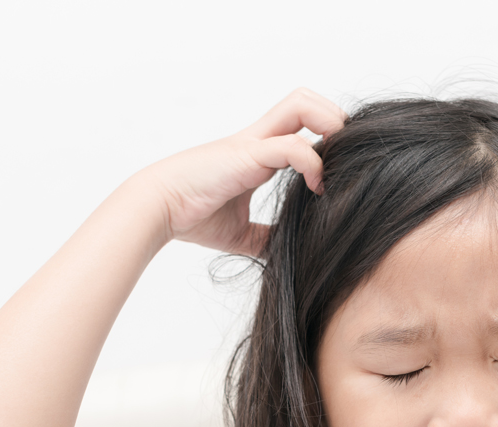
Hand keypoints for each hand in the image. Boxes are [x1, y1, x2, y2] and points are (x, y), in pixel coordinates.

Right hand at [137, 88, 346, 255]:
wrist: (157, 210)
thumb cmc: (190, 216)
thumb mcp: (239, 232)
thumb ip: (265, 237)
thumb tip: (285, 256)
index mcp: (256, 153)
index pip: (300, 124)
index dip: (324, 138)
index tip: (334, 174)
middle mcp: (257, 140)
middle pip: (304, 99)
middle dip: (333, 118)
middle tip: (341, 156)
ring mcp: (253, 144)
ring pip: (302, 105)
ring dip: (329, 127)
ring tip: (334, 166)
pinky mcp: (247, 155)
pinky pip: (293, 146)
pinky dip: (313, 164)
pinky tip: (316, 189)